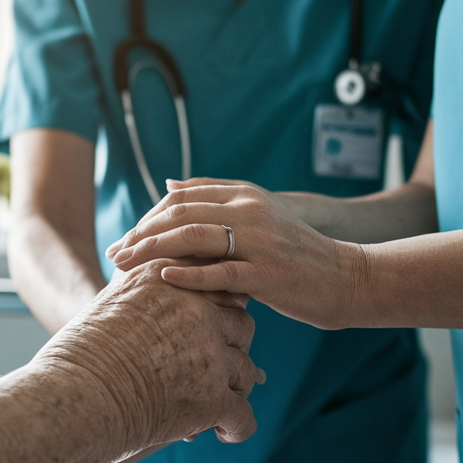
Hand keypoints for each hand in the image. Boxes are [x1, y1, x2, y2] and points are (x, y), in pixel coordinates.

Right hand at [34, 260, 263, 458]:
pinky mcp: (211, 398)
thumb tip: (166, 316)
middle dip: (233, 348)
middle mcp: (196, 309)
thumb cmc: (76, 357)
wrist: (67, 397)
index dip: (217, 313)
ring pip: (247, 370)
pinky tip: (224, 433)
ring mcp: (209, 353)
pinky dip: (237, 427)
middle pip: (241, 324)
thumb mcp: (110, 304)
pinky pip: (243, 415)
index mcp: (169, 278)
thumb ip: (145, 301)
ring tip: (219, 407)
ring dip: (236, 389)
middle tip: (217, 370)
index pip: (216, 285)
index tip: (207, 333)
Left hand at [105, 180, 365, 329]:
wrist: (348, 278)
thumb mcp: (258, 215)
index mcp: (245, 195)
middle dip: (141, 233)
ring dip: (152, 251)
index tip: (126, 238)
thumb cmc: (297, 254)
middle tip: (114, 254)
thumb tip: (168, 184)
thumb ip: (215, 198)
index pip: (181, 197)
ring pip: (193, 238)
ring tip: (125, 266)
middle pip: (180, 214)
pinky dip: (188, 274)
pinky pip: (219, 272)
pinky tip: (161, 278)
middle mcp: (250, 211)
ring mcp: (259, 242)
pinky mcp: (267, 274)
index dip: (147, 216)